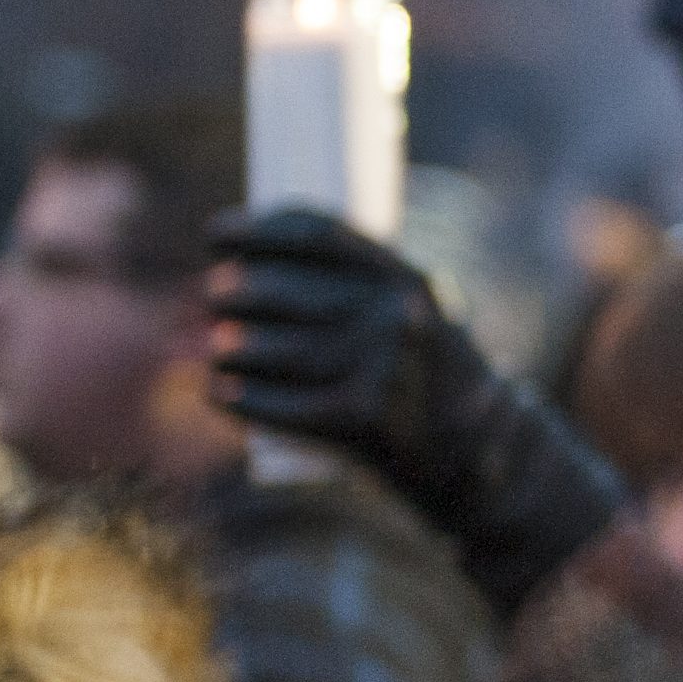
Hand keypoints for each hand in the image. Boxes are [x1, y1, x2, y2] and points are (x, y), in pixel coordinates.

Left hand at [209, 208, 618, 613]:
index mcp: (406, 280)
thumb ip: (350, 290)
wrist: (474, 450)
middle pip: (290, 293)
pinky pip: (285, 406)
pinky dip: (243, 399)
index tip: (216, 235)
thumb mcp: (408, 314)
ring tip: (213, 346)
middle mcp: (397, 318)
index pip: (319, 235)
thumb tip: (242, 271)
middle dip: (236, 291)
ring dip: (231, 347)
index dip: (258, 231)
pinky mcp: (365, 421)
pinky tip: (217, 392)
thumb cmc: (422, 375)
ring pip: (280, 350)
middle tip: (208, 295)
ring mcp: (383, 370)